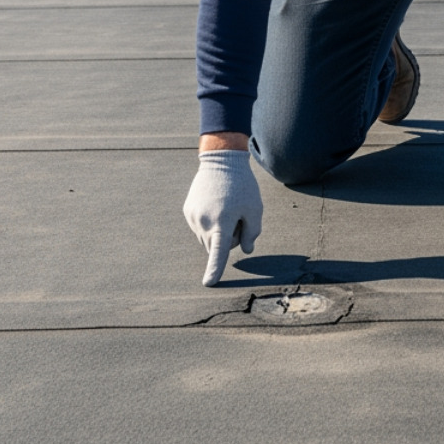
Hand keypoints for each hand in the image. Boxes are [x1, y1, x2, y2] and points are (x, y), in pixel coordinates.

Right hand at [182, 148, 261, 286]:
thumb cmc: (242, 185)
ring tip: (226, 208)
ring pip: (206, 238)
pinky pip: (199, 227)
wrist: (220, 160)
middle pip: (215, 247)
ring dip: (217, 232)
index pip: (218, 252)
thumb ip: (252, 232)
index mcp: (222, 223)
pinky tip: (216, 204)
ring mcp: (193, 217)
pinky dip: (208, 223)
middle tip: (237, 218)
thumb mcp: (254, 208)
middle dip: (227, 241)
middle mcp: (204, 222)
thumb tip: (246, 250)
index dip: (215, 269)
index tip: (209, 284)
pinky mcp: (188, 210)